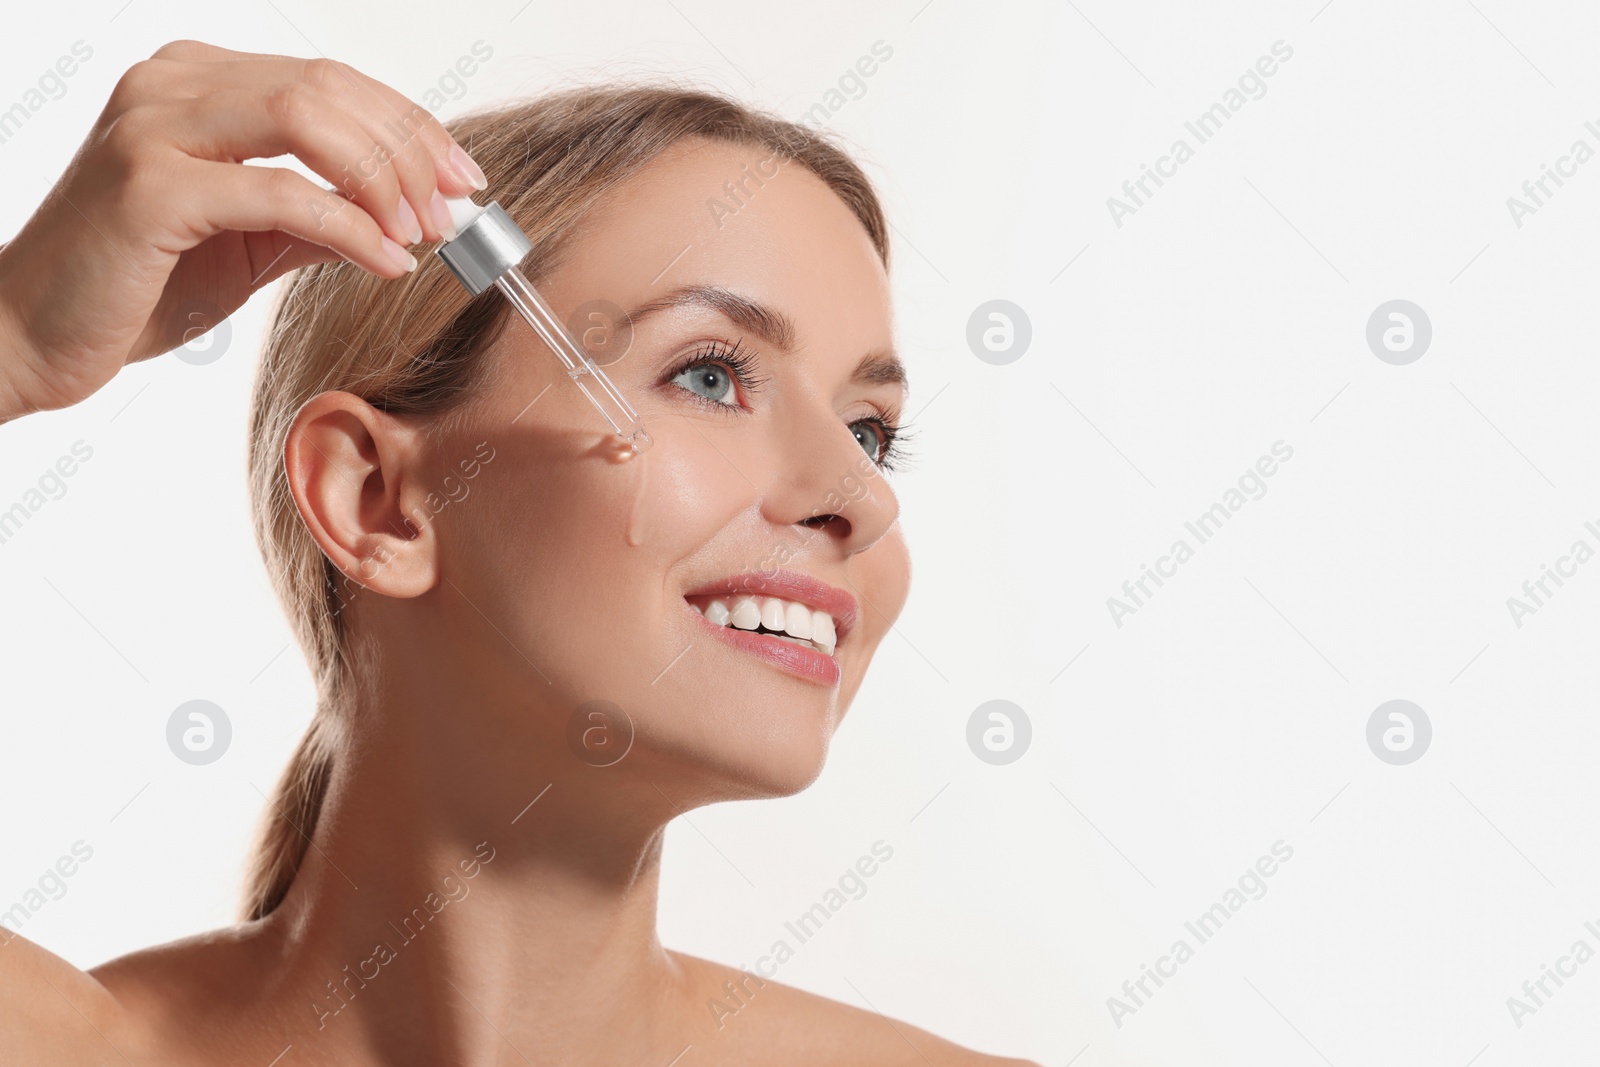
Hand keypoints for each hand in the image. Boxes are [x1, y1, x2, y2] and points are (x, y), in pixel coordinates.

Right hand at [0, 39, 486, 422]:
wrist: (31, 333)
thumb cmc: (135, 286)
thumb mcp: (251, 243)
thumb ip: (320, 218)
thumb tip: (408, 218)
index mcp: (197, 82)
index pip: (331, 82)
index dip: (410, 127)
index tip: (463, 178)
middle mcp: (171, 84)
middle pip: (330, 90)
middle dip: (410, 150)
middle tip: (455, 210)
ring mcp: (154, 125)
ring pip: (309, 121)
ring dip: (385, 180)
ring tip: (423, 234)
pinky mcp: (149, 184)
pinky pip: (278, 194)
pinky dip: (348, 228)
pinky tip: (386, 261)